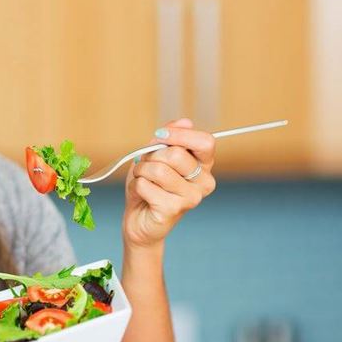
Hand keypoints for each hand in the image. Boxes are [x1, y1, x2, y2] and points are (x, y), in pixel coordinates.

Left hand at [123, 117, 216, 248]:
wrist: (139, 220)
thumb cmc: (149, 185)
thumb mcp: (155, 156)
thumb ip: (168, 138)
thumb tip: (185, 121)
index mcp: (203, 166)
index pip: (205, 142)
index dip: (180, 134)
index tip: (159, 136)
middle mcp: (204, 182)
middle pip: (175, 154)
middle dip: (151, 156)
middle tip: (146, 166)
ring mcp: (191, 198)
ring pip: (158, 170)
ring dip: (141, 172)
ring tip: (142, 180)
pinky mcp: (173, 210)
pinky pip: (145, 185)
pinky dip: (135, 186)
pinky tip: (141, 195)